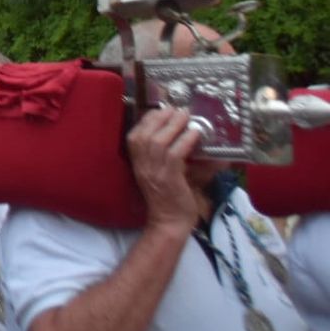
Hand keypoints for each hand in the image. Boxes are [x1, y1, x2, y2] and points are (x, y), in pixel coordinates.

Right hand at [127, 107, 202, 230]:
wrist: (168, 221)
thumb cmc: (167, 195)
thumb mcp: (160, 171)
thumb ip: (167, 154)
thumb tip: (185, 133)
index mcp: (135, 160)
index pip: (136, 133)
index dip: (150, 118)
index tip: (163, 109)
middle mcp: (140, 163)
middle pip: (145, 133)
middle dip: (160, 117)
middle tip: (177, 109)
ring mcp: (152, 170)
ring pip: (159, 140)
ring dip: (173, 125)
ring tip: (186, 116)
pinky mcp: (168, 177)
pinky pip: (175, 153)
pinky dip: (185, 141)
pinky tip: (194, 133)